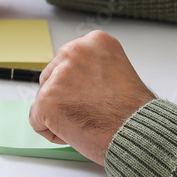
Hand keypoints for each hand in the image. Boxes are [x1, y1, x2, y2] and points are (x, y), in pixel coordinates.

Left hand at [29, 31, 156, 163]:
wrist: (139, 134)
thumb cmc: (133, 112)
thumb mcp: (116, 72)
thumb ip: (92, 70)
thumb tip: (75, 80)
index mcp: (94, 42)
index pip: (67, 63)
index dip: (79, 86)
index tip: (95, 95)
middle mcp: (74, 52)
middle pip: (51, 78)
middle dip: (65, 98)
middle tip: (90, 110)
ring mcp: (58, 76)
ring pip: (44, 100)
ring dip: (61, 115)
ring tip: (88, 119)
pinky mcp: (46, 100)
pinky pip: (37, 121)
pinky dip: (54, 133)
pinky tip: (78, 130)